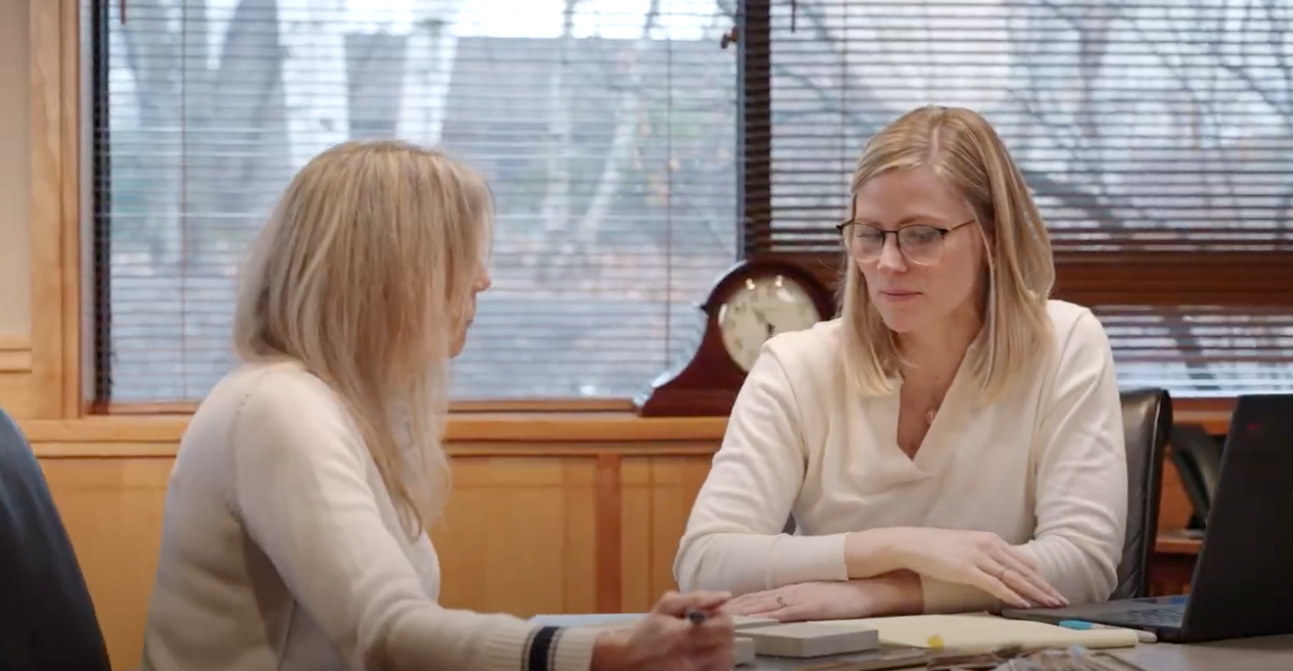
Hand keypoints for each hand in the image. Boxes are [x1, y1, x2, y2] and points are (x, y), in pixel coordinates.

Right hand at [591, 590, 734, 670]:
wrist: (628, 660)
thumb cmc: (648, 631)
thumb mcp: (666, 606)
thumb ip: (696, 598)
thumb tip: (725, 596)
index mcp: (683, 634)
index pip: (724, 626)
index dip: (723, 617)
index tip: (713, 615)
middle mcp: (689, 657)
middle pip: (727, 645)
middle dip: (723, 634)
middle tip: (711, 630)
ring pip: (724, 662)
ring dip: (722, 650)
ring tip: (709, 644)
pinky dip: (717, 665)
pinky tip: (707, 658)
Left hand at [726, 581, 877, 621]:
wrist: (867, 588)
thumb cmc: (843, 595)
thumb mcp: (812, 596)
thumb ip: (793, 603)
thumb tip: (775, 614)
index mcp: (788, 590)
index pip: (755, 597)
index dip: (734, 604)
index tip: (715, 610)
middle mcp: (788, 592)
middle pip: (753, 601)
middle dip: (730, 609)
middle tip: (708, 614)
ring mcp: (798, 599)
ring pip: (762, 606)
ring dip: (741, 613)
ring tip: (721, 619)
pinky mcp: (809, 607)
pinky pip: (783, 614)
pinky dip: (766, 618)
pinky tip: (754, 623)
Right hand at [887, 528, 1066, 608]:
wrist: (912, 543)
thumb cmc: (936, 546)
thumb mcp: (967, 545)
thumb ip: (986, 554)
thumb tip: (1002, 569)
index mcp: (990, 539)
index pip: (1023, 561)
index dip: (1040, 577)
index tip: (1053, 589)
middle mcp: (989, 546)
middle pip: (1023, 570)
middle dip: (1044, 587)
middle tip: (1061, 600)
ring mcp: (978, 557)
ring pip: (1014, 578)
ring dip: (1034, 593)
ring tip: (1050, 604)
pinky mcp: (967, 570)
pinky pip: (994, 585)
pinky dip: (1011, 595)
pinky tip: (1023, 603)